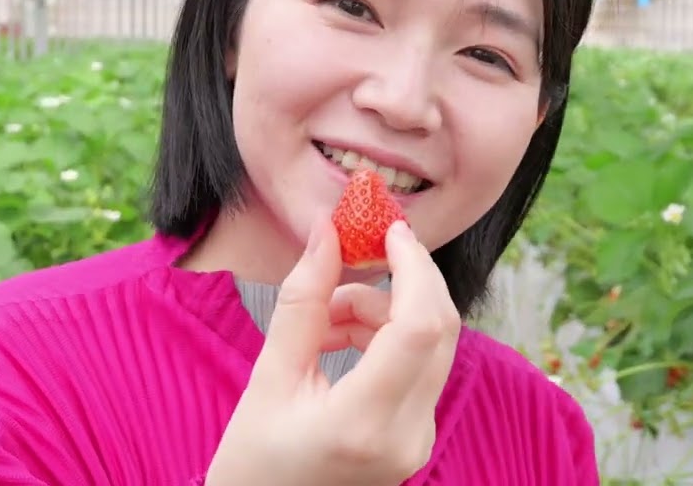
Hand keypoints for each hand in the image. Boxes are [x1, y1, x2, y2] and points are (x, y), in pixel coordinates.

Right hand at [205, 218, 461, 485]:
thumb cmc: (253, 465)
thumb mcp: (268, 377)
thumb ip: (303, 300)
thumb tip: (327, 231)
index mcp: (363, 423)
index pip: (418, 328)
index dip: (413, 268)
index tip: (388, 229)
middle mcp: (407, 436)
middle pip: (439, 330)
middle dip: (404, 278)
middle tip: (358, 252)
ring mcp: (419, 442)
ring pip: (432, 344)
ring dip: (385, 310)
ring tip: (323, 318)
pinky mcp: (419, 438)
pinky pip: (420, 366)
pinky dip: (386, 337)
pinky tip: (337, 340)